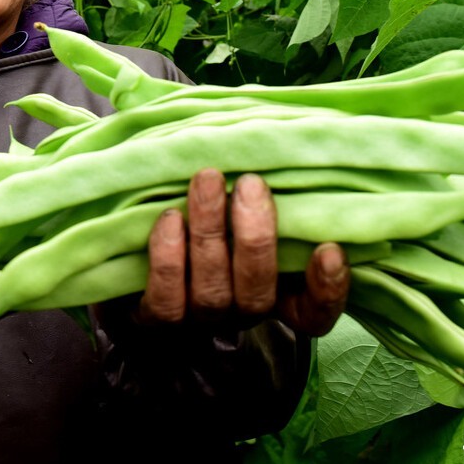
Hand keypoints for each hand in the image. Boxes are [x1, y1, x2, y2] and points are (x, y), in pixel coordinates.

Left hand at [138, 169, 348, 336]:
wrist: (133, 261)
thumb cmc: (209, 217)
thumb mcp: (242, 209)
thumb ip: (265, 195)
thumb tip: (279, 143)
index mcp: (276, 293)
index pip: (315, 313)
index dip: (327, 290)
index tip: (329, 249)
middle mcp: (242, 312)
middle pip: (258, 294)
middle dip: (255, 238)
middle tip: (250, 184)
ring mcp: (200, 320)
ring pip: (212, 291)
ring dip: (209, 232)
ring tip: (207, 179)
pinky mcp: (157, 321)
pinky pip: (166, 301)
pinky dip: (169, 260)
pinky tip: (170, 219)